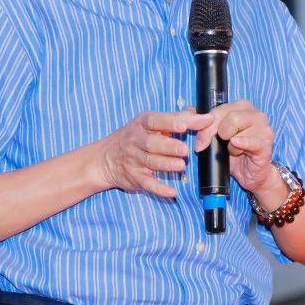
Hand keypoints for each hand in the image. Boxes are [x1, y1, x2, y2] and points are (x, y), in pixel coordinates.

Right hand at [95, 110, 213, 197]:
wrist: (105, 159)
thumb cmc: (134, 137)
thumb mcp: (149, 123)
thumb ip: (175, 117)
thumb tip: (199, 112)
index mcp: (142, 124)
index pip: (156, 121)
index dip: (170, 123)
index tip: (184, 125)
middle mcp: (136, 140)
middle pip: (152, 143)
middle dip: (168, 146)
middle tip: (184, 149)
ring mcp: (134, 159)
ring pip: (150, 162)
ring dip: (166, 164)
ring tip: (181, 165)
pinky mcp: (134, 177)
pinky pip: (147, 183)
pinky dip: (159, 189)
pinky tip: (172, 192)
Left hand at [186, 100, 277, 194]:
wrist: (250, 175)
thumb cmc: (232, 153)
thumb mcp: (214, 137)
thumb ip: (200, 122)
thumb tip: (186, 113)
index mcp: (242, 107)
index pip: (218, 110)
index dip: (206, 126)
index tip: (200, 141)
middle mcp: (255, 113)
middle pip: (228, 116)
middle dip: (214, 134)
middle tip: (212, 147)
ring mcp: (263, 127)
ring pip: (237, 125)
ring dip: (230, 144)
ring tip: (233, 150)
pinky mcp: (266, 143)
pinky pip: (251, 140)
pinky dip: (240, 145)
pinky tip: (237, 149)